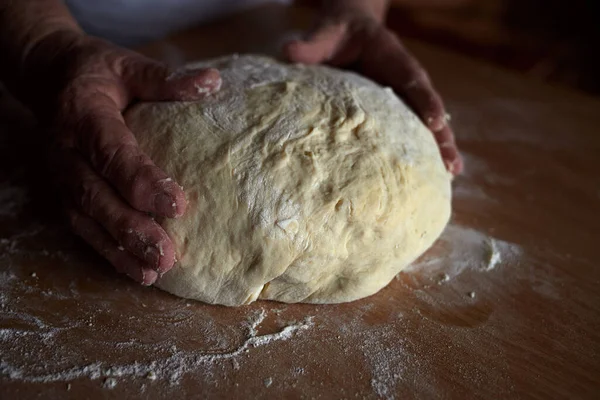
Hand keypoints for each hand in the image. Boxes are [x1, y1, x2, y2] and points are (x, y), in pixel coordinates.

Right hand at [34, 33, 220, 284]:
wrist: (50, 79)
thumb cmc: (98, 74)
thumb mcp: (128, 65)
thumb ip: (163, 78)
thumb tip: (211, 82)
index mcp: (82, 115)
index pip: (111, 152)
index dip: (140, 180)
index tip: (177, 205)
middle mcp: (65, 151)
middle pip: (95, 195)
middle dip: (130, 228)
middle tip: (165, 254)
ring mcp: (61, 177)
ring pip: (87, 219)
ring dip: (120, 249)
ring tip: (153, 272)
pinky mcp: (65, 194)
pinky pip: (84, 228)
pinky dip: (109, 253)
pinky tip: (138, 272)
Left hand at [284, 9, 462, 174]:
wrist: (349, 29)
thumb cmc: (339, 31)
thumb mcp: (327, 32)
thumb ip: (312, 44)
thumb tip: (289, 53)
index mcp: (393, 59)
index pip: (412, 80)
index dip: (425, 100)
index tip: (434, 121)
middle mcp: (405, 80)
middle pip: (429, 107)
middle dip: (442, 135)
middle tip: (452, 164)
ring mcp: (403, 97)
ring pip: (426, 123)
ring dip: (440, 147)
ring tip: (451, 173)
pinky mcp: (396, 110)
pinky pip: (412, 129)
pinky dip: (423, 149)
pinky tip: (432, 172)